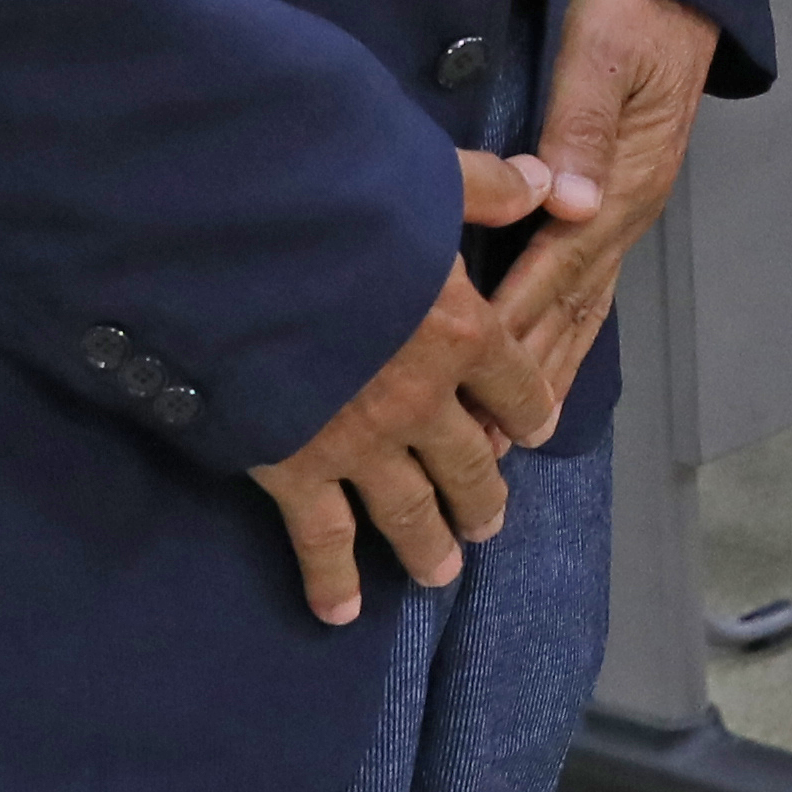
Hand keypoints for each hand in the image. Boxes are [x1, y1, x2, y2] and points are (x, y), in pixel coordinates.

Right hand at [248, 151, 556, 628]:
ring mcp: (359, 443)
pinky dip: (333, 578)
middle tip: (489, 522)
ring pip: (408, 509)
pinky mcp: (295, 468)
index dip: (528, 407)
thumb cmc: (332, 204)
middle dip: (482, 494)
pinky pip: (321, 538)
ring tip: (443, 571)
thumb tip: (556, 184)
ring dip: (429, 543)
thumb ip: (489, 189)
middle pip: (467, 460)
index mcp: (460, 330)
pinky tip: (342, 611)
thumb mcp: (424, 181)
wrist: (235, 252)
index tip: (534, 428)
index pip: (515, 383)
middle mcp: (420, 399)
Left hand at [481, 0, 726, 435]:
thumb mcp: (603, 47)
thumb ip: (583, 120)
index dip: (511, 325)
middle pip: (572, 310)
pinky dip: (564, 335)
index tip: (472, 382)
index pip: (554, 267)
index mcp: (620, 180)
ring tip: (516, 435)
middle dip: (529, 378)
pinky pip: (587, 284)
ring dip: (548, 371)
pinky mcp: (616, 198)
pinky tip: (544, 363)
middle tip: (490, 448)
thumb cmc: (629, 3)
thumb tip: (571, 201)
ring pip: (584, 308)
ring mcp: (625, 208)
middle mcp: (625, 208)